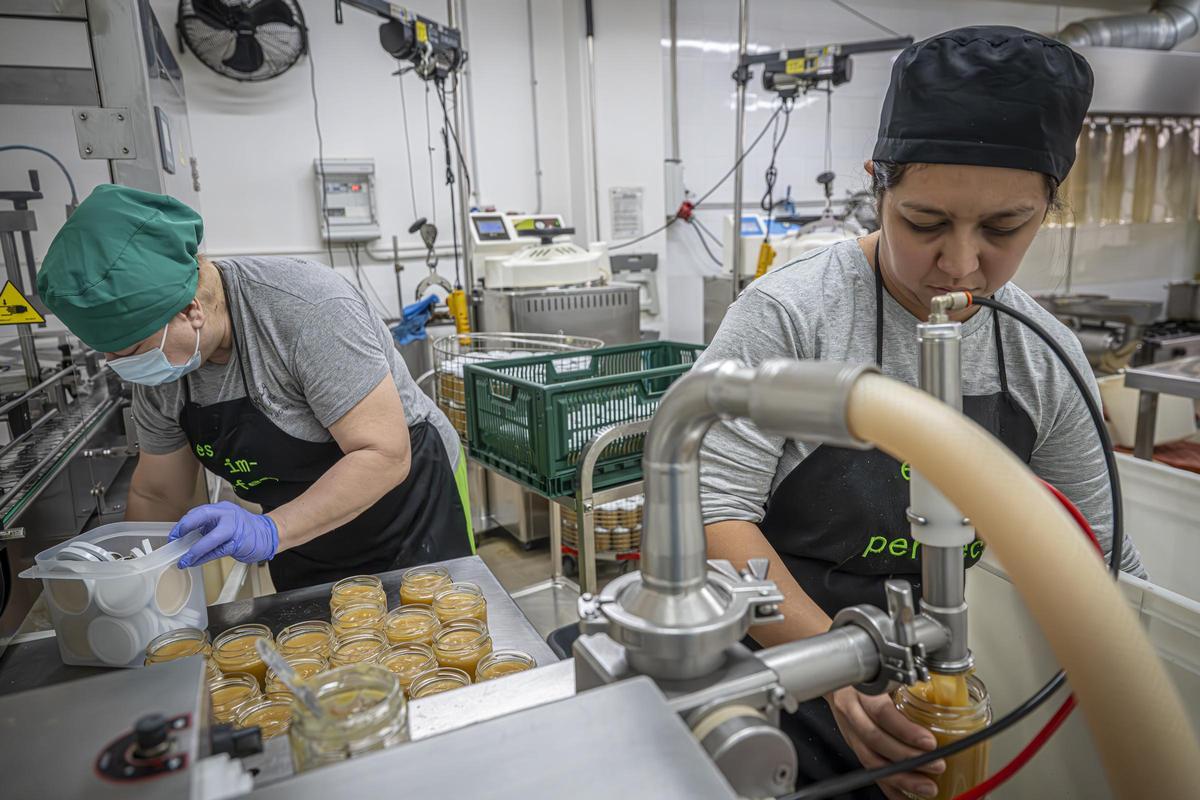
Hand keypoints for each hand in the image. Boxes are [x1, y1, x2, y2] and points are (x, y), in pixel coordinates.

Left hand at [169, 501, 278, 567]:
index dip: (184, 523)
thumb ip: (209, 526)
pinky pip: (217, 552)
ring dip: (194, 552)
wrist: (268, 534)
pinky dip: (204, 558)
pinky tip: (196, 562)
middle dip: (185, 529)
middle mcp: (227, 515)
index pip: (198, 512)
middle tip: (174, 541)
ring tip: (184, 560)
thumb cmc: (246, 530)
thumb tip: (188, 538)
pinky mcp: (238, 543)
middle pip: (201, 517)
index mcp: (222, 508)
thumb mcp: (226, 522)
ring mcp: (233, 528)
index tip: (174, 534)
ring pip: (209, 539)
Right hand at [825, 686, 944, 799]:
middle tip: (936, 766)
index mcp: (860, 689)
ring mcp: (849, 730)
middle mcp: (851, 710)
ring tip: (927, 786)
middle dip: (908, 758)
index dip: (905, 731)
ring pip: (870, 759)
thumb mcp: (882, 671)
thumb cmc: (865, 674)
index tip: (929, 742)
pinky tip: (904, 796)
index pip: (881, 712)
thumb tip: (943, 693)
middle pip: (876, 741)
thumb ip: (905, 682)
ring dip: (901, 777)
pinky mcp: (852, 745)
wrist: (836, 678)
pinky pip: (868, 770)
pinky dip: (888, 786)